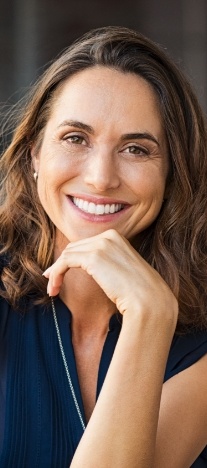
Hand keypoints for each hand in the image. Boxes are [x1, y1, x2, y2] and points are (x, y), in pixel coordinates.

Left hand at [43, 229, 177, 320]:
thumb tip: (91, 268)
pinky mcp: (93, 257)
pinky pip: (64, 262)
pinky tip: (54, 288)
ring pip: (67, 255)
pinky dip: (56, 274)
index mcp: (116, 237)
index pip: (85, 244)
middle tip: (52, 282)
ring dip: (55, 272)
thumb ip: (108, 264)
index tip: (60, 273)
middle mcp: (108, 236)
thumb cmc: (140, 292)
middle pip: (74, 248)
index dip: (70, 259)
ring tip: (52, 290)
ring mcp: (101, 244)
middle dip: (60, 264)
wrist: (149, 301)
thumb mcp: (123, 270)